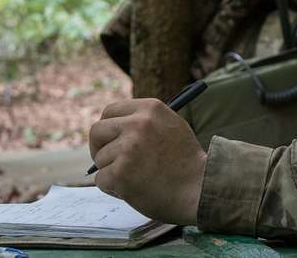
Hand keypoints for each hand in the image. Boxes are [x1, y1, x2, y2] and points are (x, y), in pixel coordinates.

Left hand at [89, 98, 206, 225]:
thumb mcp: (171, 126)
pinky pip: (101, 179)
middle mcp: (138, 124)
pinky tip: (133, 188)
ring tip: (137, 178)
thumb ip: (145, 121)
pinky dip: (113, 187)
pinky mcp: (121, 173)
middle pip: (97, 131)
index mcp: (151, 108)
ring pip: (100, 159)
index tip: (110, 140)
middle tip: (109, 161)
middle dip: (99, 147)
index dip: (108, 127)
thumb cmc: (186, 162)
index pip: (111, 110)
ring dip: (112, 171)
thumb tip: (113, 127)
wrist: (199, 188)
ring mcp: (128, 148)